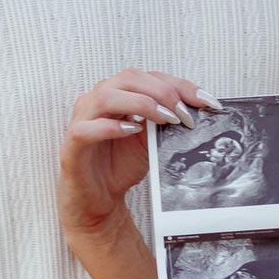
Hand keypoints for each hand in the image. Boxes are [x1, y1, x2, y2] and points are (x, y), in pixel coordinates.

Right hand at [58, 69, 222, 237]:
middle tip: (185, 114)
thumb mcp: (151, 141)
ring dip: (141, 104)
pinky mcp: (71, 145)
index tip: (207, 101)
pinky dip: (110, 127)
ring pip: (106, 97)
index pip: (149, 77)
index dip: (180, 85)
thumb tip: (197, 111)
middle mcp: (97, 101)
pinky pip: (86, 129)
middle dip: (162, 93)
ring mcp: (81, 121)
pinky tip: (132, 131)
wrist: (99, 200)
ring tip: (166, 119)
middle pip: (128, 79)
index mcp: (118, 95)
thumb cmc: (120, 165)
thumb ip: (166, 122)